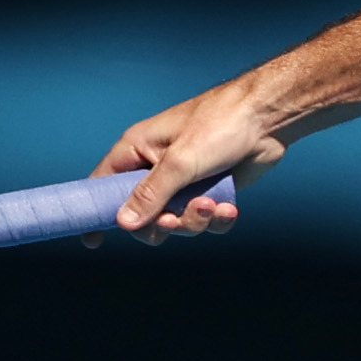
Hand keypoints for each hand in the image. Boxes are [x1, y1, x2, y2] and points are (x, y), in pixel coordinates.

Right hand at [90, 83, 286, 242]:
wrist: (269, 118)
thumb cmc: (220, 124)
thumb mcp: (180, 160)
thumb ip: (151, 194)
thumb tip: (123, 223)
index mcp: (136, 151)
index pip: (101, 185)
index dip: (95, 213)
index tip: (92, 242)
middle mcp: (156, 168)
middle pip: (142, 216)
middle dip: (160, 224)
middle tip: (175, 221)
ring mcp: (184, 182)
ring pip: (176, 222)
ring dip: (194, 221)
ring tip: (212, 205)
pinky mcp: (211, 191)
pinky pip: (205, 220)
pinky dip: (217, 219)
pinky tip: (228, 208)